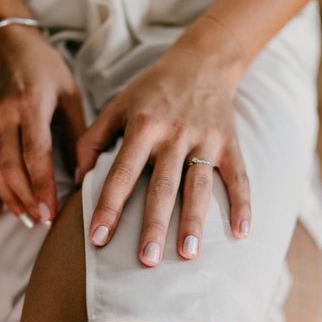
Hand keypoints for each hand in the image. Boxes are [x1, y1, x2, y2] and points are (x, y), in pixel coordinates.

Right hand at [0, 26, 84, 225]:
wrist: (3, 39)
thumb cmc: (43, 65)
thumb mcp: (69, 92)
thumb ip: (76, 133)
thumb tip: (83, 172)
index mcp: (30, 104)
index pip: (34, 155)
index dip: (42, 188)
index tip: (51, 213)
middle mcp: (3, 114)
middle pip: (10, 167)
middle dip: (26, 199)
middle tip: (42, 222)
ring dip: (7, 198)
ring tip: (25, 219)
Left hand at [76, 37, 250, 266]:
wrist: (201, 62)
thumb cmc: (152, 89)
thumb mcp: (117, 105)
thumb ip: (93, 139)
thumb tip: (78, 179)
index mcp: (144, 125)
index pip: (121, 173)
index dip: (109, 206)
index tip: (98, 238)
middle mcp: (175, 134)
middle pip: (162, 186)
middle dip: (153, 224)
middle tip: (146, 259)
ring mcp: (206, 139)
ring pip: (198, 186)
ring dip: (194, 221)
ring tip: (188, 254)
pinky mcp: (230, 143)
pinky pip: (238, 177)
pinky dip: (242, 204)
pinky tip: (241, 233)